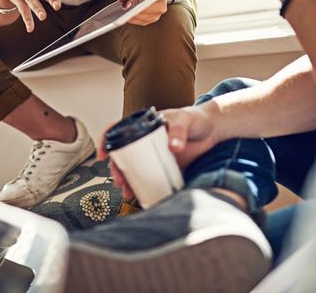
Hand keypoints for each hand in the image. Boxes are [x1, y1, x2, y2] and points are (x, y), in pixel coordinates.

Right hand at [97, 105, 217, 198]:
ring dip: (128, 181)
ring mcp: (153, 154)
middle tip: (120, 181)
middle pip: (122, 154)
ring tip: (129, 192)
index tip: (102, 156)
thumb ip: (179, 131)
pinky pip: (150, 178)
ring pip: (133, 168)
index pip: (117, 129)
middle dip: (117, 169)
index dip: (105, 140)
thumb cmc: (195, 119)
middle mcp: (144, 139)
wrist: (213, 130)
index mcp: (143, 124)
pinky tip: (143, 196)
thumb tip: (174, 147)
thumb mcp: (185, 120)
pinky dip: (144, 188)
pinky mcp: (164, 167)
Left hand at [117, 0, 170, 25]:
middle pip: (145, 11)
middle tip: (122, 7)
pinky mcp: (151, 20)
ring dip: (131, 15)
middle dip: (132, 9)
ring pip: (141, 18)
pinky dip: (131, 18)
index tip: (126, 5)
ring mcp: (157, 14)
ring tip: (122, 10)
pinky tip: (125, 14)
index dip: (137, 2)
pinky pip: (139, 22)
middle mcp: (161, 6)